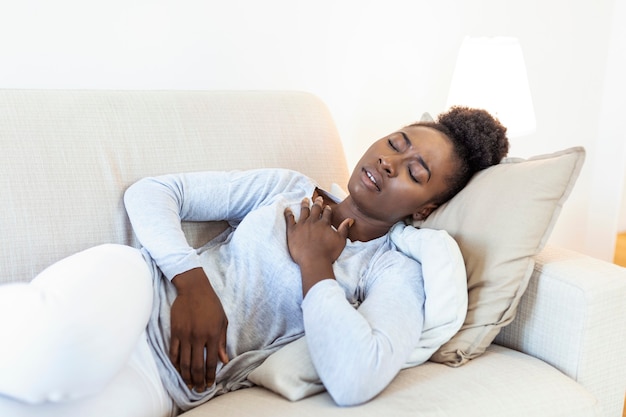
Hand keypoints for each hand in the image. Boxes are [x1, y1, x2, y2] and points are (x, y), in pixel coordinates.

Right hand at [170, 268, 228, 391]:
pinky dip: (175, 363)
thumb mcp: (222, 321)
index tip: (210, 384)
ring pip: (184, 362)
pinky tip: (178, 369)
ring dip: (186, 376)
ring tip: (189, 384)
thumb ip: (222, 341)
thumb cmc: (211, 303)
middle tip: (199, 389)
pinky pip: (173, 352)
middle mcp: (198, 337)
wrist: (194, 289)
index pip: (211, 362)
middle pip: (196, 365)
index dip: (210, 375)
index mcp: (213, 335)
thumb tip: (224, 360)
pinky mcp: (175, 332)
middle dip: (198, 380)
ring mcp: (185, 335)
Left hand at [284, 197, 352, 294]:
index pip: (327, 213)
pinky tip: (287, 209)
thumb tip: (350, 219)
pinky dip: (288, 213)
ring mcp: (302, 225)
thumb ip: (344, 229)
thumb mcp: (340, 241)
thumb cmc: (328, 253)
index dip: (327, 209)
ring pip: (303, 211)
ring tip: (305, 200)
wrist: (314, 261)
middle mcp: (313, 221)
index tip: (327, 206)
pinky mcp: (292, 230)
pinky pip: (289, 219)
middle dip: (317, 203)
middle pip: (315, 209)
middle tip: (318, 198)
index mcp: (324, 224)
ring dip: (304, 204)